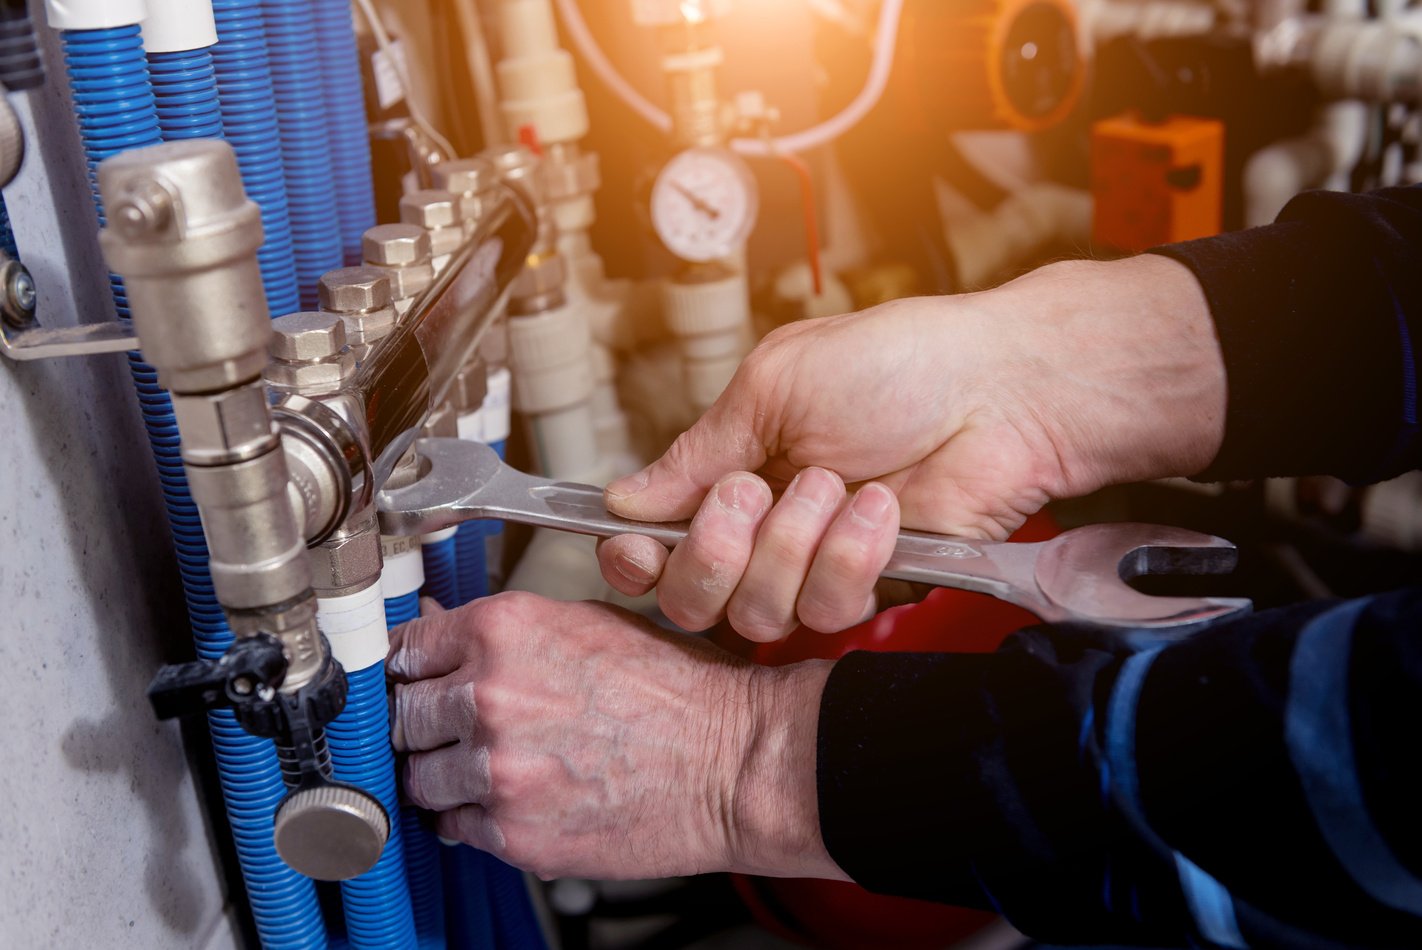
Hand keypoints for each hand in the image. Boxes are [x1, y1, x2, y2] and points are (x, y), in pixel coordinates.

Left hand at [387, 594, 842, 880]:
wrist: (735, 760)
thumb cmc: (680, 692)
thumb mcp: (591, 624)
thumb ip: (509, 634)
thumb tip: (447, 638)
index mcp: (504, 630)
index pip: (404, 649)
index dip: (410, 668)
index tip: (414, 681)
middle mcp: (490, 695)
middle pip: (401, 716)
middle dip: (426, 723)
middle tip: (461, 727)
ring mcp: (497, 769)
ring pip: (419, 777)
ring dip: (445, 774)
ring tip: (496, 767)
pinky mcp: (514, 832)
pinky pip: (456, 827)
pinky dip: (475, 817)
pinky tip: (519, 799)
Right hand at [598, 255, 1225, 640]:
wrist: (998, 391)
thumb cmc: (895, 365)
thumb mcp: (773, 387)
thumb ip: (697, 454)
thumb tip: (624, 499)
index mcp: (728, 472)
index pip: (651, 543)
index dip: (633, 558)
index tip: (636, 548)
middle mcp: (762, 530)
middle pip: (691, 599)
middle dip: (714, 551)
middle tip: (754, 491)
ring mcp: (813, 565)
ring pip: (756, 612)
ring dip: (792, 544)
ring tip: (837, 484)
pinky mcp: (869, 589)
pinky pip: (827, 610)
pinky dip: (851, 555)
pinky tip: (881, 509)